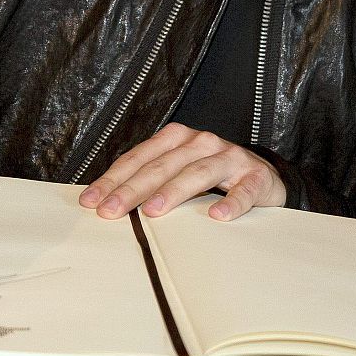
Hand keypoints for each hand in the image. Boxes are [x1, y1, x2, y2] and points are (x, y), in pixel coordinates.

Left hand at [78, 123, 285, 221]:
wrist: (263, 176)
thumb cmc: (213, 176)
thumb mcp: (178, 172)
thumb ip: (149, 181)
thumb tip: (106, 202)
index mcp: (177, 139)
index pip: (139, 159)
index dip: (113, 179)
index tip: (92, 201)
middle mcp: (201, 142)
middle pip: (161, 166)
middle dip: (133, 190)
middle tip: (111, 211)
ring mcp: (230, 157)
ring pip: (196, 173)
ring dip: (172, 192)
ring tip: (152, 211)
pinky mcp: (255, 176)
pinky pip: (242, 191)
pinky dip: (231, 202)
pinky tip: (218, 216)